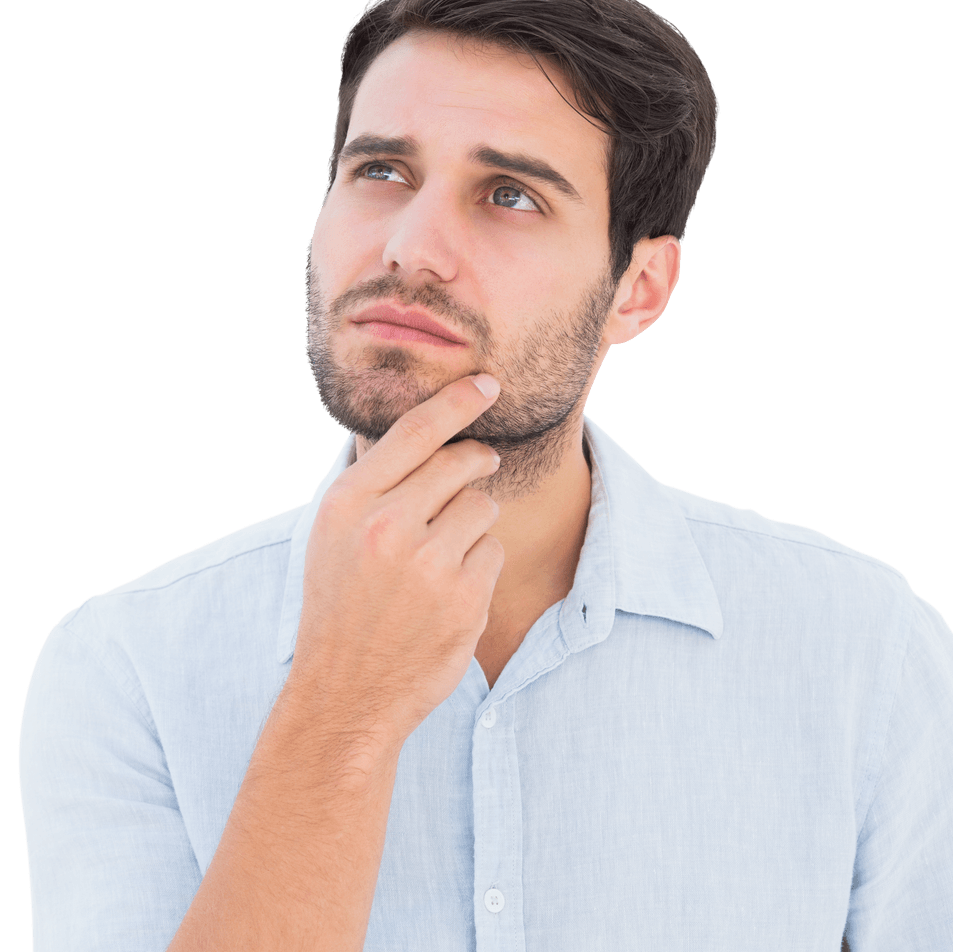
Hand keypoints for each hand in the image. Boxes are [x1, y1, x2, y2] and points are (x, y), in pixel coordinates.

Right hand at [289, 373, 503, 760]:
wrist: (345, 693)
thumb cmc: (341, 605)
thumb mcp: (334, 536)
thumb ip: (375, 485)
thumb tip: (429, 434)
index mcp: (349, 503)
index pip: (414, 431)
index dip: (457, 401)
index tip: (487, 384)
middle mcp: (387, 525)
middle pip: (460, 463)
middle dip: (476, 462)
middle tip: (481, 465)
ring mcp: (428, 562)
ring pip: (482, 507)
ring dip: (474, 524)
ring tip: (441, 556)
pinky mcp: (463, 596)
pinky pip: (493, 551)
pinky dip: (480, 565)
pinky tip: (450, 591)